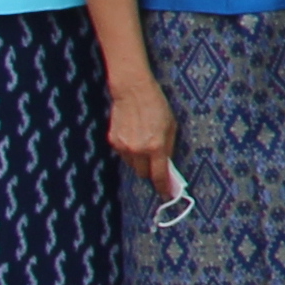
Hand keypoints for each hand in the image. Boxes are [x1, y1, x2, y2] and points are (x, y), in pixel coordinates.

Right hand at [104, 70, 179, 193]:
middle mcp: (138, 150)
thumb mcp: (171, 126)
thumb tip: (167, 166)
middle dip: (150, 171)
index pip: (159, 175)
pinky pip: (123, 154)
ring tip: (144, 142)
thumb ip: (168, 148)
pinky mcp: (113, 141)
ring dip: (139, 160)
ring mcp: (123, 147)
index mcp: (155, 146)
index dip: (163, 187)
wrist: (133, 91)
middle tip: (156, 163)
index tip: (167, 194)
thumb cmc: (157, 105)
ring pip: (132, 164)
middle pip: (143, 174)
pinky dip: (130, 151)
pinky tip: (134, 136)